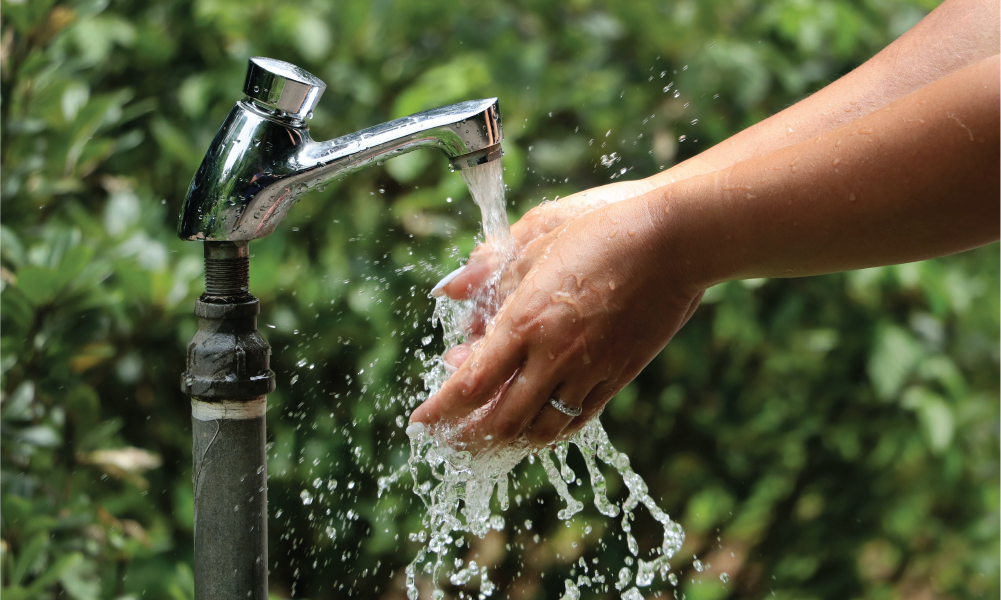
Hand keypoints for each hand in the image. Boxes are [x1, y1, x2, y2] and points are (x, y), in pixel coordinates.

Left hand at [411, 195, 704, 446]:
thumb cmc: (603, 229)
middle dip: (467, 437)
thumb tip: (448, 290)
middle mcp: (554, 356)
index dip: (441, 410)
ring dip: (507, 441)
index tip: (420, 421)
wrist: (675, 240)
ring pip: (540, 429)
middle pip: (500, 419)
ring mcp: (590, 370)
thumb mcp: (536, 239)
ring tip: (487, 441)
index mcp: (526, 321)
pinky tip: (536, 428)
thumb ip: (489, 271)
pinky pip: (577, 418)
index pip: (471, 384)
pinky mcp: (618, 375)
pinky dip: (548, 432)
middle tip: (449, 441)